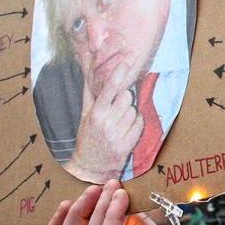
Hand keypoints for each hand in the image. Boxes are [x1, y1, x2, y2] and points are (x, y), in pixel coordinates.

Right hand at [67, 65, 144, 180]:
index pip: (110, 88)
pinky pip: (140, 123)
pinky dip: (136, 124)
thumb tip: (87, 72)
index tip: (128, 59)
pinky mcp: (128, 144)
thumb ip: (89, 93)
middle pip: (126, 97)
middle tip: (117, 109)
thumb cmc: (88, 136)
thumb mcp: (85, 115)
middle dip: (124, 100)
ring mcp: (118, 133)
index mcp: (95, 113)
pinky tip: (126, 129)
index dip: (120, 72)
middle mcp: (107, 122)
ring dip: (130, 113)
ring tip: (119, 122)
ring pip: (134, 110)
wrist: (91, 165)